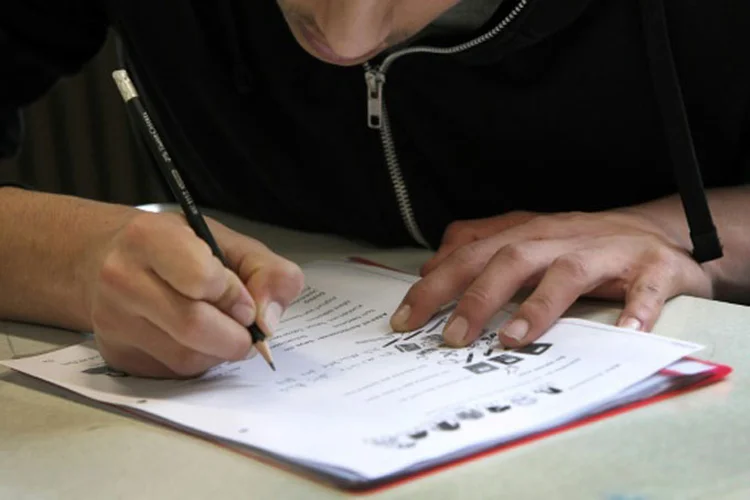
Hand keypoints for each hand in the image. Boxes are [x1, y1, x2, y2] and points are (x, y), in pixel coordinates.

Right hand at [87, 211, 303, 377]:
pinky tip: (193, 338)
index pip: (203, 279)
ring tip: (219, 327)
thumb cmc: (177, 247)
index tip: (245, 300)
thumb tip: (269, 321)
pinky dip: (198, 361)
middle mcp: (121, 278)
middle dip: (235, 335)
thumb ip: (267, 271)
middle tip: (245, 326)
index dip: (236, 296)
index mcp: (149, 237)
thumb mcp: (228, 241)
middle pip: (194, 326)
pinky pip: (172, 373)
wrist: (105, 258)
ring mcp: (112, 322)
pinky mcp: (116, 356)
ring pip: (185, 357)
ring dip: (218, 351)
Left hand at [390, 210, 712, 347]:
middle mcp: (560, 238)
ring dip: (538, 306)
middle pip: (511, 258)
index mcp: (527, 233)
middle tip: (451, 338)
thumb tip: (430, 267)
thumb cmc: (579, 243)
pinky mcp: (652, 268)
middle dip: (476, 297)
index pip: (470, 254)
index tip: (405, 320)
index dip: (435, 285)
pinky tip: (625, 332)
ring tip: (512, 339)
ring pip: (567, 273)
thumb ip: (477, 246)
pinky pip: (644, 289)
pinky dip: (636, 310)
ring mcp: (606, 252)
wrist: (654, 232)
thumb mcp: (524, 238)